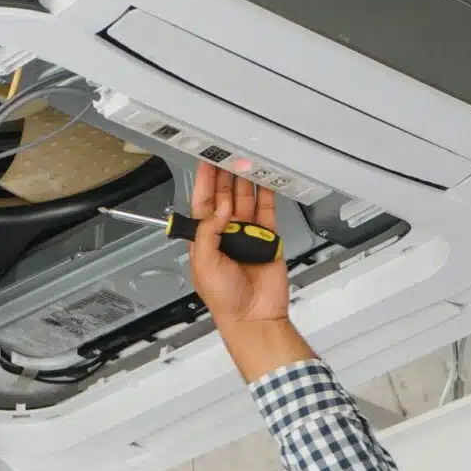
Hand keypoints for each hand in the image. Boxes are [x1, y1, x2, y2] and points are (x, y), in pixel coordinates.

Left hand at [187, 162, 313, 382]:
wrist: (254, 316)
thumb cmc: (225, 300)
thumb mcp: (205, 265)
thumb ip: (208, 234)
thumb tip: (219, 209)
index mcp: (205, 240)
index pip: (203, 204)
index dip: (205, 183)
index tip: (207, 162)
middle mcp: (225, 234)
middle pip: (225, 196)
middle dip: (226, 175)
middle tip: (228, 154)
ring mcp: (247, 234)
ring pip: (245, 199)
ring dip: (244, 180)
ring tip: (245, 160)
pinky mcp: (267, 236)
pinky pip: (267, 209)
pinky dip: (266, 193)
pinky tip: (263, 178)